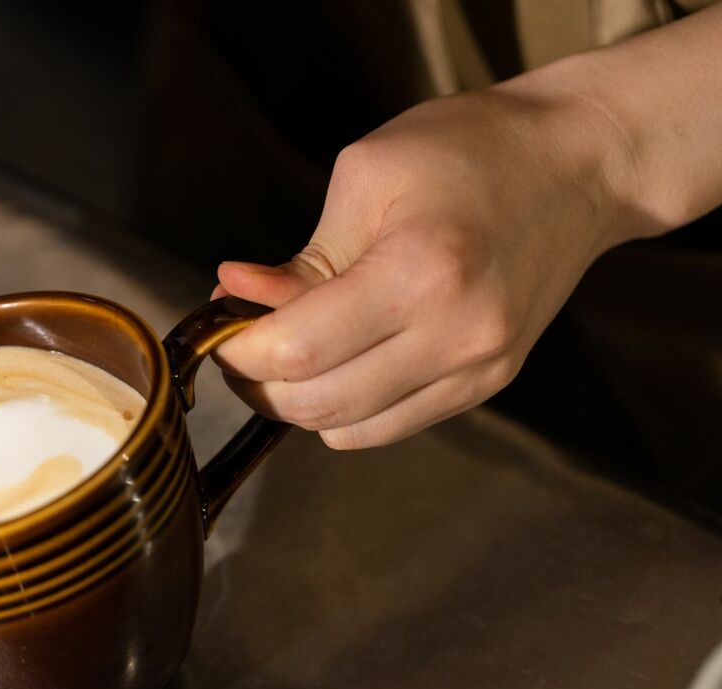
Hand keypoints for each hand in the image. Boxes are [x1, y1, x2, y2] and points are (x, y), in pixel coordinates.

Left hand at [212, 82, 635, 448]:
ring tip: (286, 351)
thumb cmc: (468, 150)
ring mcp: (479, 368)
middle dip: (258, 382)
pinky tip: (335, 363)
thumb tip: (234, 296)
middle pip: (317, 404)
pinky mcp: (489, 384)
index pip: (299, 351)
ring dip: (297, 401)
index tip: (219, 329)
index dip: (240, 351)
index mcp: (421, 272)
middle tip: (241, 342)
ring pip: (349, 428)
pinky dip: (344, 408)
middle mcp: (457, 336)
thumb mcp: (366, 178)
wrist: (578, 165)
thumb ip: (302, 257)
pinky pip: (389, 426)